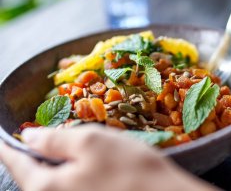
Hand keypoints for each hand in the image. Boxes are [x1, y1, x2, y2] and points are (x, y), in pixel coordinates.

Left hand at [0, 125, 217, 190]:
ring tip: (54, 146)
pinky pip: (69, 184)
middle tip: (30, 138)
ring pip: (53, 180)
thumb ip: (55, 140)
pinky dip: (68, 169)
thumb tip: (30, 137)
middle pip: (33, 176)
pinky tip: (80, 159)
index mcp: (49, 186)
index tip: (2, 138)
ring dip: (51, 162)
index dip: (8, 148)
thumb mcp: (90, 143)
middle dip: (29, 155)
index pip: (17, 165)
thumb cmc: (127, 166)